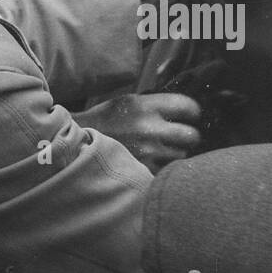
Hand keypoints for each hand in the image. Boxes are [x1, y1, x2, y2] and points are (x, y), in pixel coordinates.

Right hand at [79, 92, 202, 170]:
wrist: (78, 143)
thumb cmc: (106, 120)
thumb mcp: (128, 102)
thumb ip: (155, 104)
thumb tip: (183, 108)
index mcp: (145, 106)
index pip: (188, 106)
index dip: (193, 112)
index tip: (191, 116)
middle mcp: (149, 128)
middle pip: (191, 136)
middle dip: (188, 137)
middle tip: (181, 137)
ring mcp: (147, 153)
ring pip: (181, 156)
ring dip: (176, 154)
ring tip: (163, 151)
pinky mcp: (143, 171)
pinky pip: (167, 171)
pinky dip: (164, 168)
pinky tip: (154, 163)